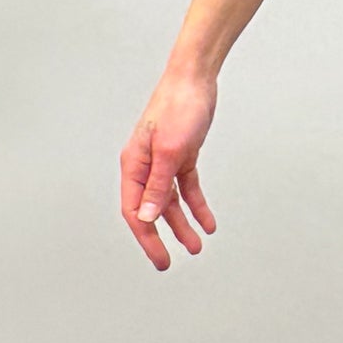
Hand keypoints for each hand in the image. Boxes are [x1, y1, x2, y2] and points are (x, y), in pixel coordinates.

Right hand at [120, 62, 218, 270]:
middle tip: (170, 263)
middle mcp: (145, 167)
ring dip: (182, 225)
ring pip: (170, 203)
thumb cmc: (178, 108)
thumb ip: (157, 187)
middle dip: (161, 237)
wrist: (196, 79)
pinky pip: (187, 188)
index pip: (134, 211)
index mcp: (134, 166)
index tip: (161, 260)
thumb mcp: (170, 152)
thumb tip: (146, 217)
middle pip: (150, 211)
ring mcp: (164, 162)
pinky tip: (208, 222)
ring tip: (196, 246)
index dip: (147, 238)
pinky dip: (197, 206)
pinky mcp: (182, 157)